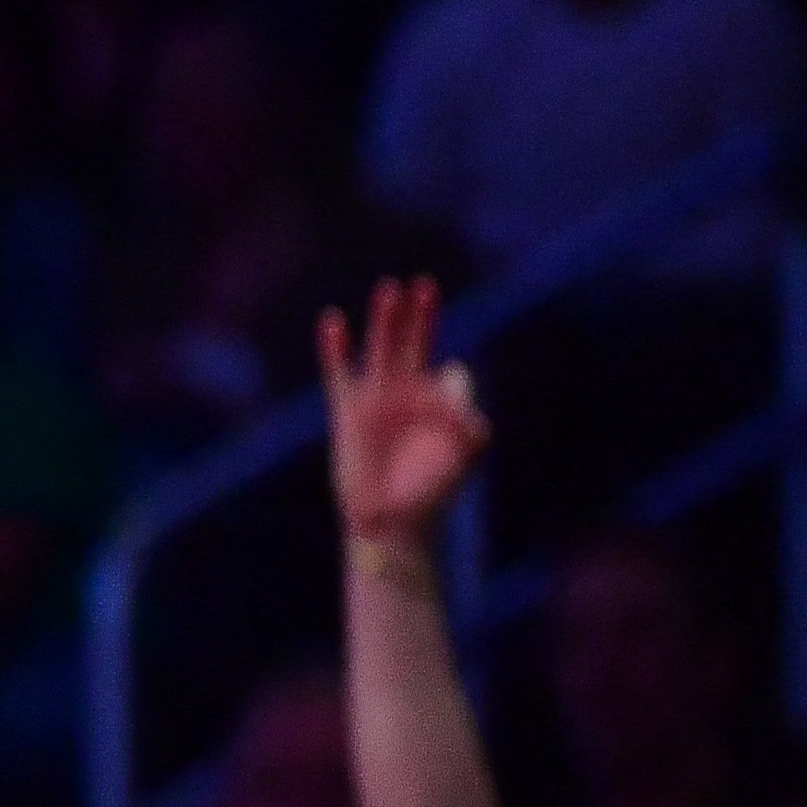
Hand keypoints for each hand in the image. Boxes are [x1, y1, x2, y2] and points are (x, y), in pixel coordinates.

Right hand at [320, 276, 489, 547]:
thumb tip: (456, 383)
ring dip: (386, 320)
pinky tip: (334, 320)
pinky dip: (335, 348)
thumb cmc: (433, 492)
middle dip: (421, 317)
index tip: (457, 413)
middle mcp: (406, 396)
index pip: (451, 375)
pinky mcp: (348, 411)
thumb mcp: (466, 452)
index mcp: (438, 407)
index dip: (457, 385)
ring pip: (381, 349)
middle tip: (425, 286)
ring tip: (391, 289)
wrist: (393, 520)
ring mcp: (376, 400)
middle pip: (414, 345)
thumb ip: (473, 415)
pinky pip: (339, 372)